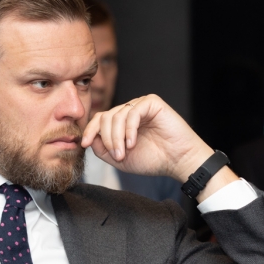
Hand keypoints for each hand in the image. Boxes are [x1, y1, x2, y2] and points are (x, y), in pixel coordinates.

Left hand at [81, 94, 237, 201]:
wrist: (178, 161)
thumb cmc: (153, 160)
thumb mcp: (120, 159)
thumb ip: (103, 149)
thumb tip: (89, 139)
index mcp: (121, 123)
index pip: (100, 119)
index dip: (90, 130)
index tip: (84, 144)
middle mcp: (129, 112)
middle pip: (105, 117)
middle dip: (106, 138)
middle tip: (116, 155)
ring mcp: (140, 106)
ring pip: (116, 115)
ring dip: (117, 137)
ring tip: (124, 153)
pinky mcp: (152, 103)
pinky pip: (132, 112)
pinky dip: (129, 129)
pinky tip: (132, 143)